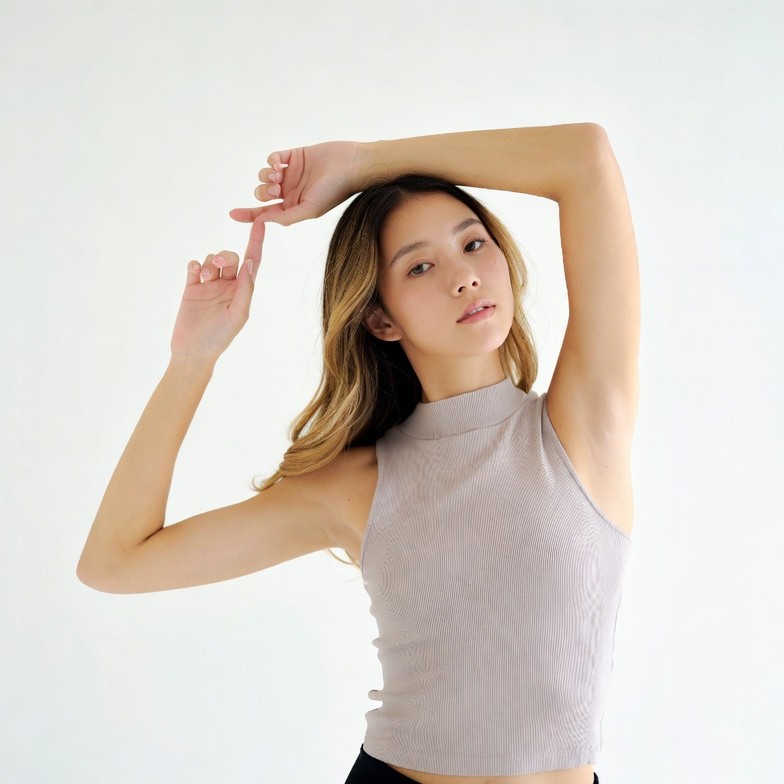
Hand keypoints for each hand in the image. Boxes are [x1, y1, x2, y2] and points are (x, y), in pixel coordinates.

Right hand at [170, 218, 264, 362]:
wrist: (193, 352)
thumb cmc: (220, 338)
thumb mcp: (238, 314)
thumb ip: (245, 289)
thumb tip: (249, 264)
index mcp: (243, 291)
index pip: (252, 261)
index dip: (256, 242)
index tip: (260, 222)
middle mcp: (228, 285)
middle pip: (230, 257)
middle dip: (225, 255)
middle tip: (219, 263)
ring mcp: (209, 286)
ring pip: (212, 259)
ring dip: (209, 262)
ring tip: (204, 276)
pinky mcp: (191, 287)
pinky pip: (194, 266)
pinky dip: (195, 264)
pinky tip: (195, 272)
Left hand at [229, 141, 362, 226]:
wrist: (351, 165)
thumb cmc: (334, 191)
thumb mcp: (309, 210)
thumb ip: (286, 217)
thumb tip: (263, 220)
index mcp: (293, 207)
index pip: (266, 213)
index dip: (248, 214)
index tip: (232, 214)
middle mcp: (290, 192)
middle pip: (262, 194)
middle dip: (263, 192)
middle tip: (275, 188)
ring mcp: (291, 173)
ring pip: (265, 175)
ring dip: (266, 175)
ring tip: (279, 174)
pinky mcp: (294, 156)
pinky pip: (273, 158)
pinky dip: (271, 160)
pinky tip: (279, 163)